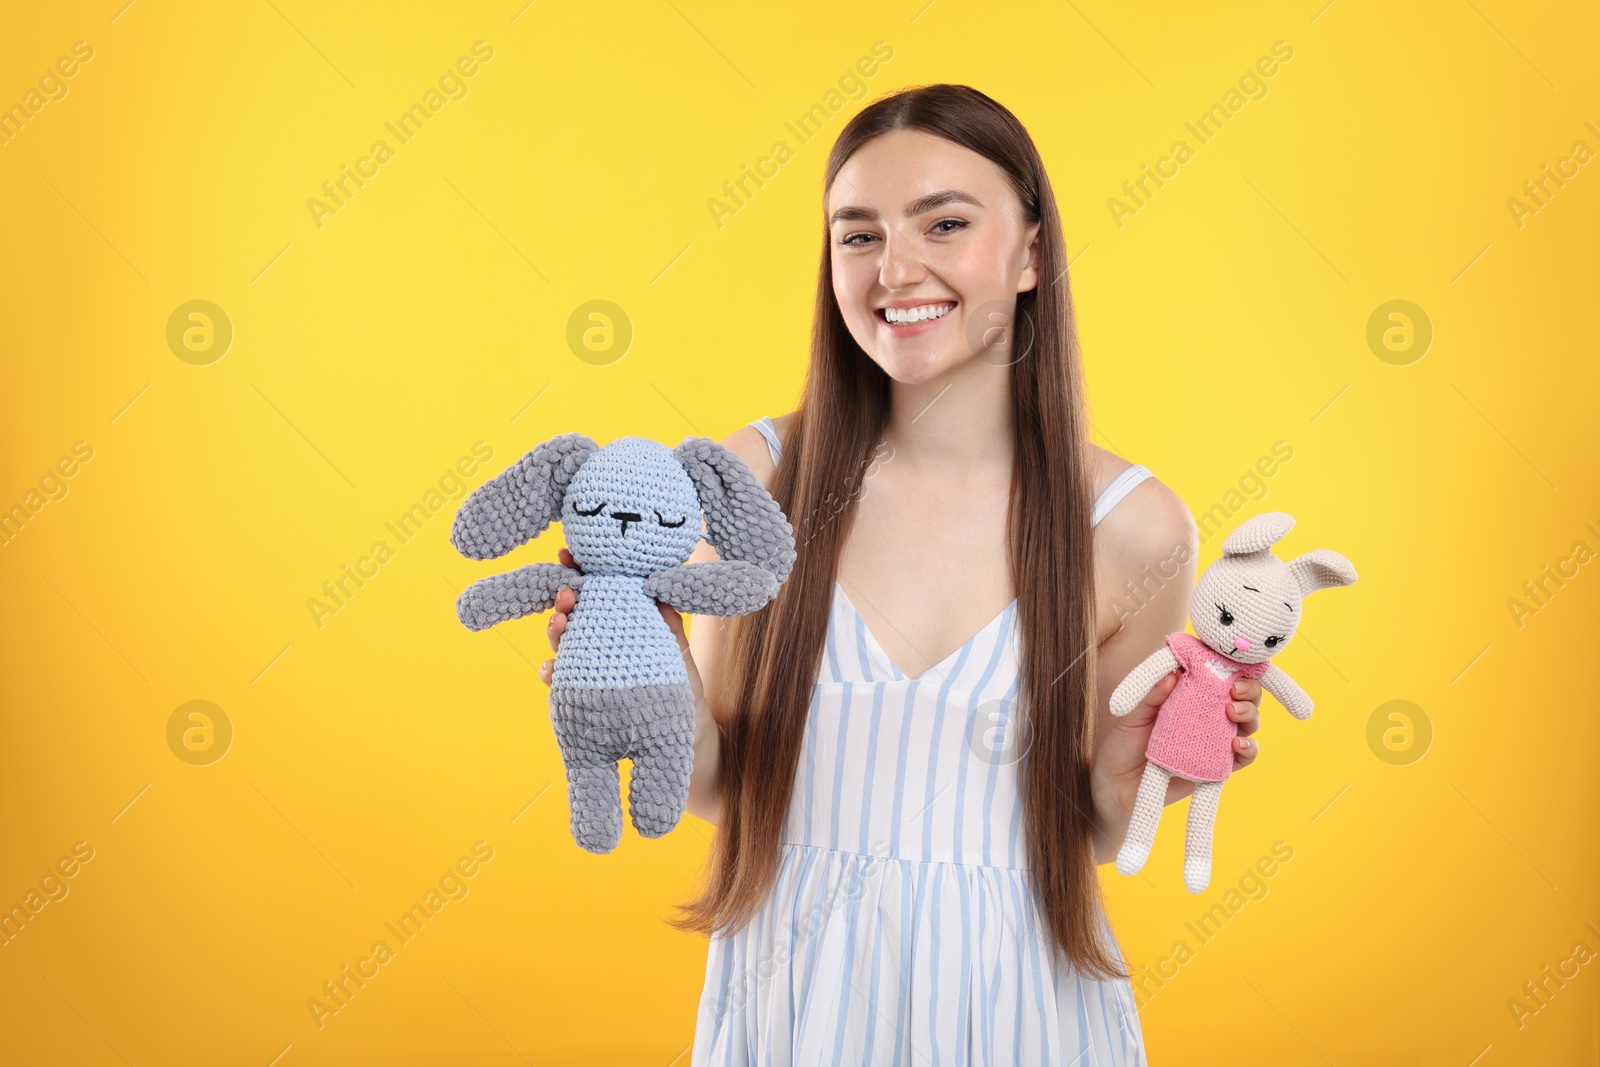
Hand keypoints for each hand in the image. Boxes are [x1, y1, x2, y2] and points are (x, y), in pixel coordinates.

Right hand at [539, 549, 707, 722]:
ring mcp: (589, 665)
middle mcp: (600, 640)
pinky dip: (551, 671)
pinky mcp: (582, 692)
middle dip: (565, 600)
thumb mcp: (677, 647)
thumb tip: (655, 586)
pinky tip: (553, 667)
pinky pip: (558, 679)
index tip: (568, 555)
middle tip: (568, 592)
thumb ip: (666, 620)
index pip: (597, 592)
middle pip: (573, 614)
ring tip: (560, 622)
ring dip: (555, 630)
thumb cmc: (681, 681)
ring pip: (561, 643)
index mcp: (620, 622)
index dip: (580, 572)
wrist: (684, 728)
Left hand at [1090, 671, 1262, 858]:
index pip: (1217, 674)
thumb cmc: (1122, 745)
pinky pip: (1242, 757)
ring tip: (1233, 713)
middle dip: (1246, 689)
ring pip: (1247, 722)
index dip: (1228, 665)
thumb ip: (1151, 696)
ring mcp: (1214, 739)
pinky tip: (1238, 744)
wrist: (1117, 788)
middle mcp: (1205, 714)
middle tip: (1234, 690)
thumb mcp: (1132, 717)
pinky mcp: (1217, 765)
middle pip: (1241, 696)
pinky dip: (1248, 749)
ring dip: (1249, 714)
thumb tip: (1172, 675)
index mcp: (1187, 694)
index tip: (1226, 663)